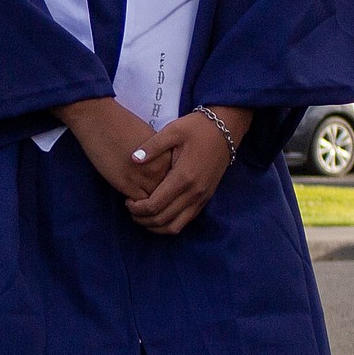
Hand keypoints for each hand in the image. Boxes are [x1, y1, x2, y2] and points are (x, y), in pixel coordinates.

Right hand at [54, 98, 169, 198]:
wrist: (101, 119)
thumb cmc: (122, 125)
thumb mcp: (150, 139)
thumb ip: (159, 156)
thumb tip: (160, 173)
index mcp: (167, 154)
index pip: (175, 180)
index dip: (168, 186)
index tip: (162, 188)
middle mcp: (159, 167)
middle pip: (167, 193)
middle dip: (161, 198)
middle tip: (152, 200)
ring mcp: (144, 177)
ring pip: (153, 201)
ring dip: (149, 205)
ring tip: (142, 206)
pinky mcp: (127, 184)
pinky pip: (138, 203)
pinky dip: (136, 206)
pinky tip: (130, 201)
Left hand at [125, 106, 251, 235]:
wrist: (226, 129)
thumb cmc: (197, 128)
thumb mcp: (173, 130)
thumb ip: (152, 146)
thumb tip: (132, 159)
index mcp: (183, 177)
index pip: (154, 205)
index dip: (137, 208)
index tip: (127, 201)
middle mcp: (194, 192)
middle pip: (163, 220)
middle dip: (142, 219)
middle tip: (130, 209)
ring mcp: (202, 198)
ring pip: (175, 226)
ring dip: (156, 226)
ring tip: (142, 215)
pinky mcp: (206, 198)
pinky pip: (186, 220)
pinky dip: (169, 223)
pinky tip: (158, 214)